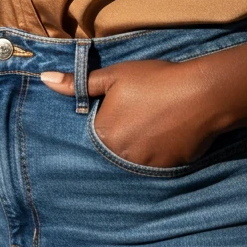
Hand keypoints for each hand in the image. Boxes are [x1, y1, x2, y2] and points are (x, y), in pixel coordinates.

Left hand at [39, 57, 222, 167]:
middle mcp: (119, 157)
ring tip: (157, 116)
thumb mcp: (114, 75)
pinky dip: (159, 147)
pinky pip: (155, 160)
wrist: (201, 95)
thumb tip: (44, 78)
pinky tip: (170, 128)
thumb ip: (78, 83)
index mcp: (103, 135)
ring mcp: (144, 166)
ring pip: (134, 153)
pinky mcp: (166, 170)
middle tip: (143, 108)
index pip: (96, 128)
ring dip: (141, 139)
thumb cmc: (154, 80)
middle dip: (124, 127)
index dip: (109, 111)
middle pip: (114, 143)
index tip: (125, 99)